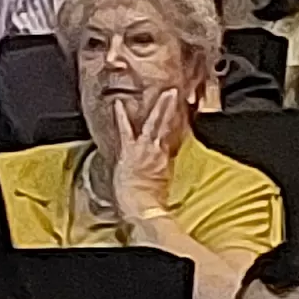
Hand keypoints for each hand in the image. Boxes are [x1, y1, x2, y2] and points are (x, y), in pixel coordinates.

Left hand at [100, 86, 184, 226]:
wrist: (141, 207)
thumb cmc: (150, 201)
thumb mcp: (162, 185)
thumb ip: (163, 172)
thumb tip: (163, 170)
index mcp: (165, 159)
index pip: (172, 135)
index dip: (175, 121)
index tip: (179, 109)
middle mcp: (157, 151)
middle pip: (167, 125)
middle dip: (171, 108)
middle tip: (174, 92)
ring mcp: (144, 149)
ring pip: (154, 123)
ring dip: (160, 106)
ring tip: (165, 93)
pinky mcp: (130, 151)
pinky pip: (125, 130)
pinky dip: (122, 116)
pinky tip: (118, 104)